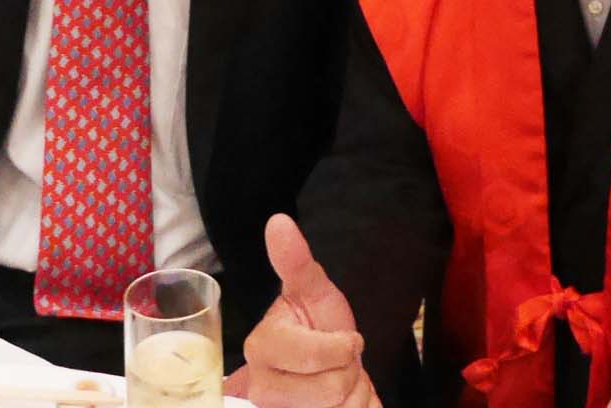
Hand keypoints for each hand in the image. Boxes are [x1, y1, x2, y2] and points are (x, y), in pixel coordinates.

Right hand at [240, 214, 376, 407]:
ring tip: (336, 381)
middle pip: (330, 389)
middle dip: (348, 373)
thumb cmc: (319, 327)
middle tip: (337, 361)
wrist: (328, 368)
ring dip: (351, 396)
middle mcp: (259, 386)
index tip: (345, 338)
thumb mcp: (314, 291)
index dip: (342, 346)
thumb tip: (278, 221)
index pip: (316, 356)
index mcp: (262, 346)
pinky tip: (335, 403)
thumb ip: (295, 261)